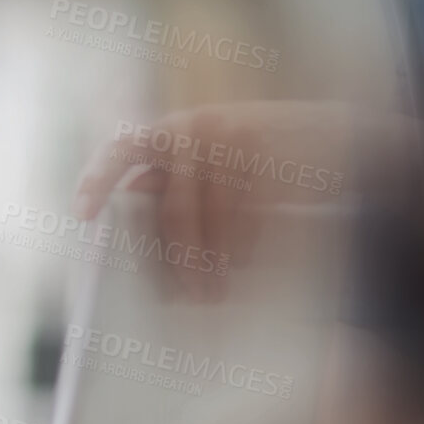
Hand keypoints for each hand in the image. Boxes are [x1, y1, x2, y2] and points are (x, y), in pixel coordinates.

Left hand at [72, 101, 368, 300]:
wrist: (341, 137)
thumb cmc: (260, 151)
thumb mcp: (210, 151)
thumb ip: (171, 171)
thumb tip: (131, 190)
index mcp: (175, 124)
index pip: (122, 149)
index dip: (97, 180)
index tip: (81, 214)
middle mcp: (202, 128)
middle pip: (175, 211)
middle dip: (176, 261)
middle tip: (179, 299)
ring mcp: (240, 144)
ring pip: (214, 223)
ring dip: (211, 264)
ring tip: (209, 295)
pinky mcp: (277, 165)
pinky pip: (251, 222)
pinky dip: (244, 250)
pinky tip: (242, 267)